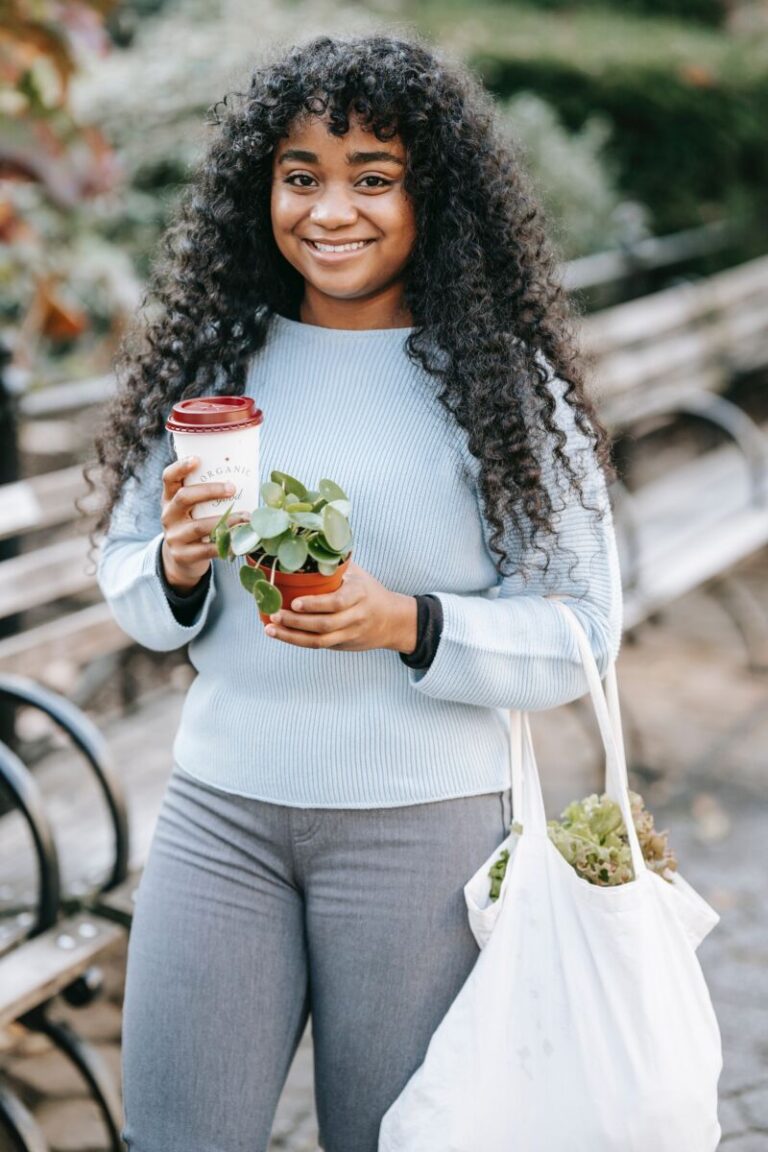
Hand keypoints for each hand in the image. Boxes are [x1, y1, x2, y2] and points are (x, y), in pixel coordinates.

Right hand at [160, 456, 249, 593]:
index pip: (169, 478)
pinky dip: (226, 544)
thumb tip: (244, 477)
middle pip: (184, 497)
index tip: (197, 459)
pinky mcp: (183, 555)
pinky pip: (207, 549)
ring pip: (199, 526)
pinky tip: (241, 541)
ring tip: (246, 517)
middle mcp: (168, 515)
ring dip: (226, 520)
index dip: (180, 467)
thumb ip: (206, 495)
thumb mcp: (192, 508)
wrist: (181, 559)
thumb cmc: (195, 524)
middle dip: (210, 490)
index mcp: (170, 498)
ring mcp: (174, 536)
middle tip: (232, 488)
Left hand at [264, 562, 417, 652]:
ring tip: (270, 628)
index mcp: (359, 594)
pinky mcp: (343, 645)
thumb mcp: (358, 574)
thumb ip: (336, 563)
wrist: (393, 620)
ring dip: (292, 636)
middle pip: (324, 624)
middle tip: (274, 614)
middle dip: (296, 622)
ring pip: (319, 640)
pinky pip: (318, 646)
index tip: (295, 602)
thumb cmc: (369, 591)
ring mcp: (349, 633)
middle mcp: (356, 616)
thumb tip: (309, 541)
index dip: (316, 604)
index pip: (337, 602)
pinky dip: (297, 641)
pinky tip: (280, 634)